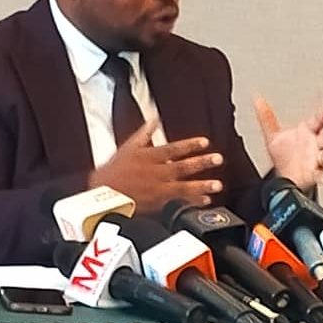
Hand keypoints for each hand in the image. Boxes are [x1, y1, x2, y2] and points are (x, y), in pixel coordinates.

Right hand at [88, 119, 224, 213]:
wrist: (103, 197)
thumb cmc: (113, 172)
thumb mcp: (127, 147)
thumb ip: (143, 133)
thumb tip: (153, 118)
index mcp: (149, 157)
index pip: (173, 148)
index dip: (190, 145)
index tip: (205, 142)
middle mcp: (156, 172)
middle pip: (182, 166)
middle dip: (202, 162)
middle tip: (218, 159)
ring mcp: (158, 189)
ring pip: (184, 186)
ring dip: (202, 185)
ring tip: (217, 185)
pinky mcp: (158, 204)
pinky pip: (179, 202)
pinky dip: (193, 202)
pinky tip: (205, 201)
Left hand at [254, 97, 322, 189]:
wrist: (284, 177)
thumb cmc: (284, 155)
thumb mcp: (273, 135)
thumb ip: (266, 118)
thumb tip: (257, 100)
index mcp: (307, 132)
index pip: (318, 120)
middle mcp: (315, 145)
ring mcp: (316, 160)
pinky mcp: (314, 174)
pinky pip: (319, 175)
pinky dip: (322, 177)